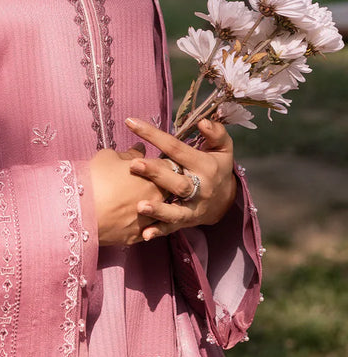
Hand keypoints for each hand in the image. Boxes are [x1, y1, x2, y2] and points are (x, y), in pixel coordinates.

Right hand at [88, 142, 167, 246]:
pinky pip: (147, 230)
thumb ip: (130, 153)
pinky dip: (143, 224)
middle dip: (164, 185)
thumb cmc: (94, 177)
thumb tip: (140, 149)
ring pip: (162, 213)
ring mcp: (150, 218)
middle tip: (148, 183)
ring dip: (156, 207)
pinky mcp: (137, 235)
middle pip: (170, 190)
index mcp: (154, 173)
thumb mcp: (109, 157)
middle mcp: (157, 197)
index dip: (162, 164)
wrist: (80, 209)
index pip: (168, 165)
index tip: (155, 165)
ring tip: (139, 202)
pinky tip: (132, 219)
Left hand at [124, 116, 236, 241]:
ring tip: (139, 207)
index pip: (176, 148)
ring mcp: (193, 207)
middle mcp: (200, 188)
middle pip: (178, 183)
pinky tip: (144, 234)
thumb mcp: (222, 148)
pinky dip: (159, 231)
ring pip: (176, 210)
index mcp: (204, 165)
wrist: (227, 198)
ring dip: (158, 210)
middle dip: (155, 173)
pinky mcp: (187, 222)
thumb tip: (203, 121)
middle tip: (134, 164)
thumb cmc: (217, 166)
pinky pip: (173, 228)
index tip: (131, 123)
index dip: (154, 135)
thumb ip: (216, 133)